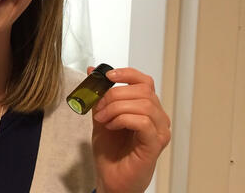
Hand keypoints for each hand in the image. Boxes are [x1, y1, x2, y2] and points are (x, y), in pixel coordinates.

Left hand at [88, 66, 170, 192]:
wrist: (111, 179)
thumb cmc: (111, 152)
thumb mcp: (101, 118)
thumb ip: (99, 97)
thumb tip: (92, 72)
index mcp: (147, 108)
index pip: (145, 81)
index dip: (127, 74)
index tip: (107, 76)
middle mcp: (158, 118)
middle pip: (142, 90)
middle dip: (115, 95)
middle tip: (99, 108)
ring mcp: (159, 131)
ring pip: (143, 104)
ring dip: (116, 108)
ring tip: (104, 120)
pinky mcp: (155, 143)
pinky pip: (142, 121)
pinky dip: (122, 119)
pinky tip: (112, 127)